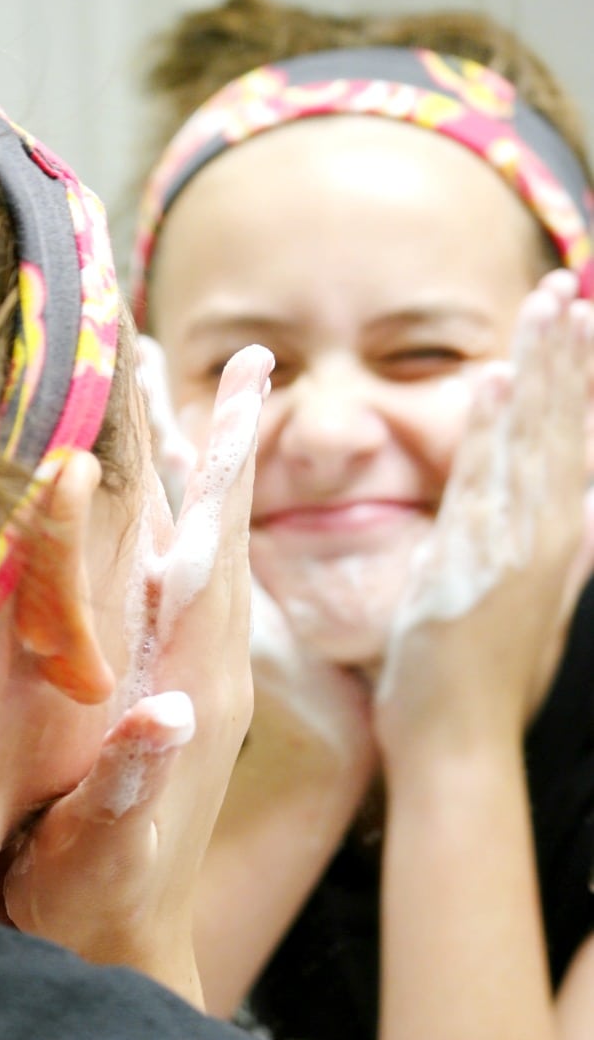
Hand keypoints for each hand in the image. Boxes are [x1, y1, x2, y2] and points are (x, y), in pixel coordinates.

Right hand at [1, 346, 273, 1003]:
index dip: (228, 467)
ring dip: (192, 473)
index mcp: (196, 685)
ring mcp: (183, 673)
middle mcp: (201, 666)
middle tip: (244, 359)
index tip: (249, 383)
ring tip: (185, 397)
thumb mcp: (111, 850)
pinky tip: (142, 497)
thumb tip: (170, 715)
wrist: (123, 939)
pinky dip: (157, 526)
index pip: (218, 554)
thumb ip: (135, 784)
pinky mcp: (160, 686)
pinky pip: (163, 585)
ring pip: (190, 549)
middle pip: (218, 531)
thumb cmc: (102, 897)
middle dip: (224, 443)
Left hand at [376, 272, 593, 757]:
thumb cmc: (479, 686)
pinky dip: (496, 429)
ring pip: (534, 444)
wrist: (459, 747)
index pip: (572, 450)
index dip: (578, 389)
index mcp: (553, 547)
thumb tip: (578, 522)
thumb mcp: (529, 612)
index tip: (583, 331)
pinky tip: (498, 378)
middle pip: (561, 433)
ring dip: (541, 373)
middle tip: (567, 293)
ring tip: (547, 306)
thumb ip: (552, 560)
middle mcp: (545, 540)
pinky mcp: (474, 566)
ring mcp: (514, 551)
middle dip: (566, 360)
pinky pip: (484, 483)